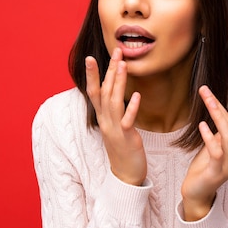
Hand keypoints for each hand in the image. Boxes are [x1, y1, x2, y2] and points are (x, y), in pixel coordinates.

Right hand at [85, 48, 146, 185]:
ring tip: (122, 65)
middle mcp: (105, 122)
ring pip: (114, 102)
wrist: (126, 175)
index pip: (94, 92)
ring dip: (118, 83)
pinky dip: (131, 107)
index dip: (92, 75)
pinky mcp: (126, 138)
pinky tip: (137, 95)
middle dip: (109, 70)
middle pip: (104, 92)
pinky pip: (128, 121)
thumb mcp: (115, 127)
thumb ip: (114, 111)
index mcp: (102, 118)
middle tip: (116, 52)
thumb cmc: (123, 149)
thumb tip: (117, 94)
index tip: (90, 58)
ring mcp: (115, 129)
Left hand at [181, 84, 227, 220]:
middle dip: (222, 106)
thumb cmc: (205, 166)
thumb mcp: (215, 144)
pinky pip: (216, 152)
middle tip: (206, 90)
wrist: (197, 192)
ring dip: (216, 116)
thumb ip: (224, 131)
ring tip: (205, 100)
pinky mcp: (217, 172)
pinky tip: (201, 125)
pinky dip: (209, 137)